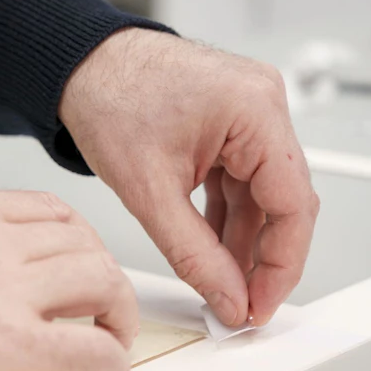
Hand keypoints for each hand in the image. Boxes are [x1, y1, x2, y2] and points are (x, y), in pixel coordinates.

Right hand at [0, 190, 137, 370]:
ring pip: (101, 284)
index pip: (50, 211)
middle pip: (84, 245)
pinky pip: (91, 347)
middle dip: (104, 282)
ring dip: (116, 318)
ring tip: (106, 342)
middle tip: (103, 313)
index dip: (81, 245)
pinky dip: (110, 364)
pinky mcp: (7, 344)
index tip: (83, 270)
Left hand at [59, 29, 319, 326]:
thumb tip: (227, 294)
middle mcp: (261, 104)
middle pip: (283, 201)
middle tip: (240, 303)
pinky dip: (226, 216)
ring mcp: (248, 112)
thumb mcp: (147, 190)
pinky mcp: (228, 123)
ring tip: (222, 283)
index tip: (260, 303)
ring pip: (261, 194)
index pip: (294, 204)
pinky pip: (240, 179)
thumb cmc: (105, 97)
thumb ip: (192, 253)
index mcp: (254, 110)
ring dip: (242, 241)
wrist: (76, 67)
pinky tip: (213, 248)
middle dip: (261, 257)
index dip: (282, 265)